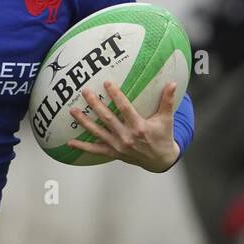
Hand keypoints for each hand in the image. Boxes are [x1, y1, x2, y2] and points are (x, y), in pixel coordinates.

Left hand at [66, 79, 181, 172]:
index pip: (125, 108)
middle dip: (95, 104)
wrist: (160, 160)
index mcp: (140, 127)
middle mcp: (127, 137)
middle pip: (107, 118)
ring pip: (98, 132)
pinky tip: (70, 141)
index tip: (106, 83)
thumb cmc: (163, 137)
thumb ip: (167, 101)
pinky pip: (95, 150)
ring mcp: (118, 146)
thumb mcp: (166, 119)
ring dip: (84, 121)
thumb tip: (173, 83)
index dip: (116, 95)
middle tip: (85, 91)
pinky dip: (82, 146)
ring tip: (72, 110)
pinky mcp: (113, 153)